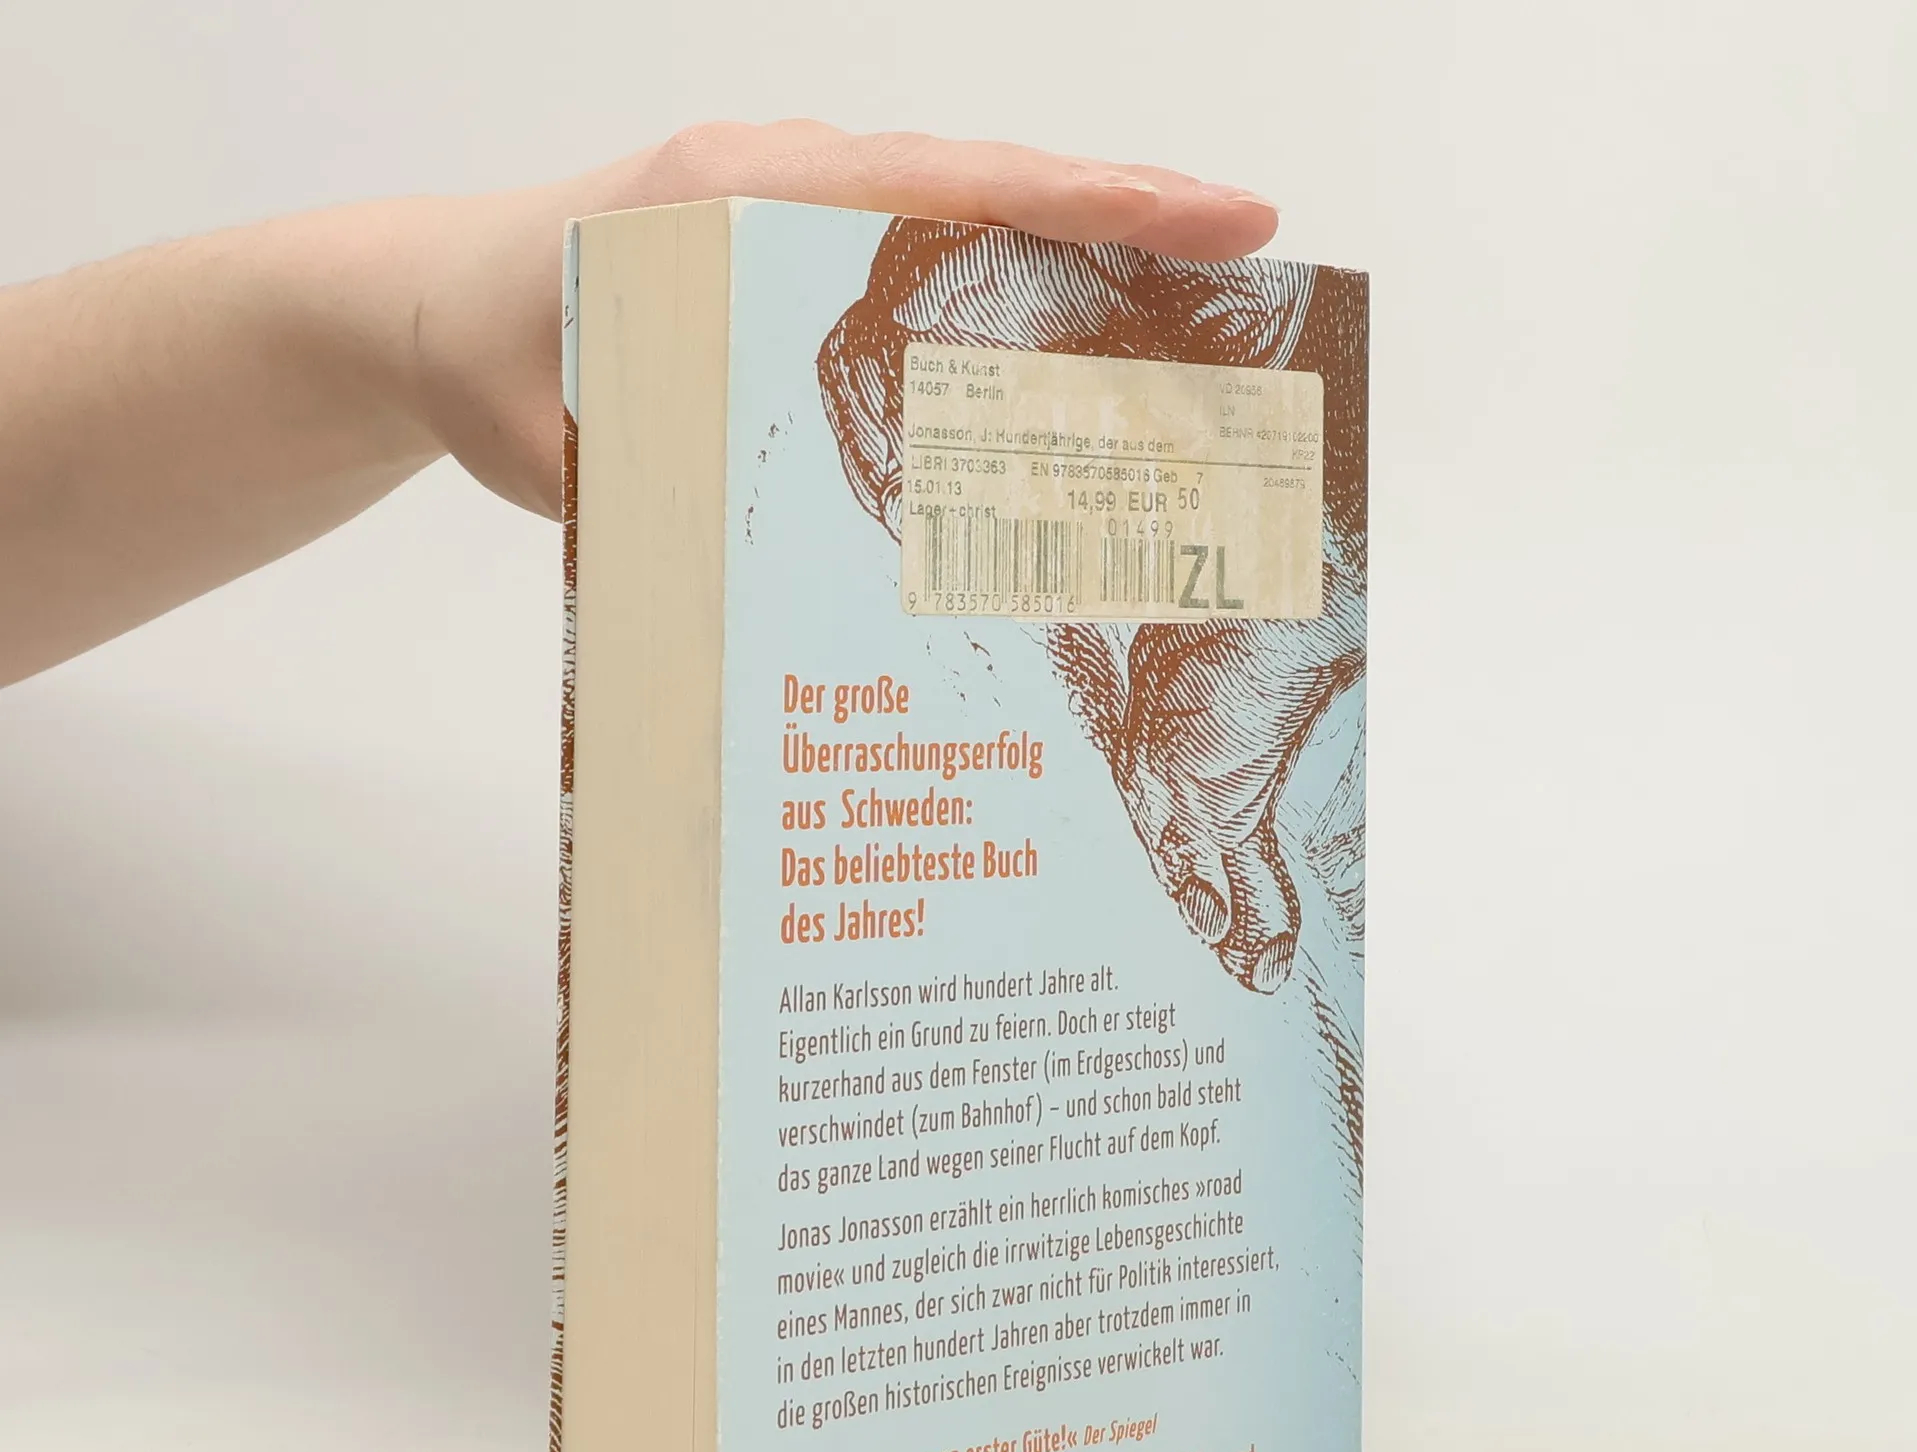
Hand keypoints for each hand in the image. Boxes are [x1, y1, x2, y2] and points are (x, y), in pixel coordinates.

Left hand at [409, 121, 1278, 517]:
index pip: (947, 183)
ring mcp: (796, 214)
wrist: (428, 307)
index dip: (1093, 199)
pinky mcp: (794, 258)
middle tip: (1252, 262)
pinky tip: (1064, 360)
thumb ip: (641, 485)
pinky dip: (1004, 292)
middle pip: (988, 186)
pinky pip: (922, 258)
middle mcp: (785, 185)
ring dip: (1078, 261)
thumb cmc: (486, 353)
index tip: (1216, 216)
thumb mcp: (547, 435)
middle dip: (1126, 221)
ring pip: (966, 219)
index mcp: (741, 198)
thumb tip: (755, 565)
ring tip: (1191, 323)